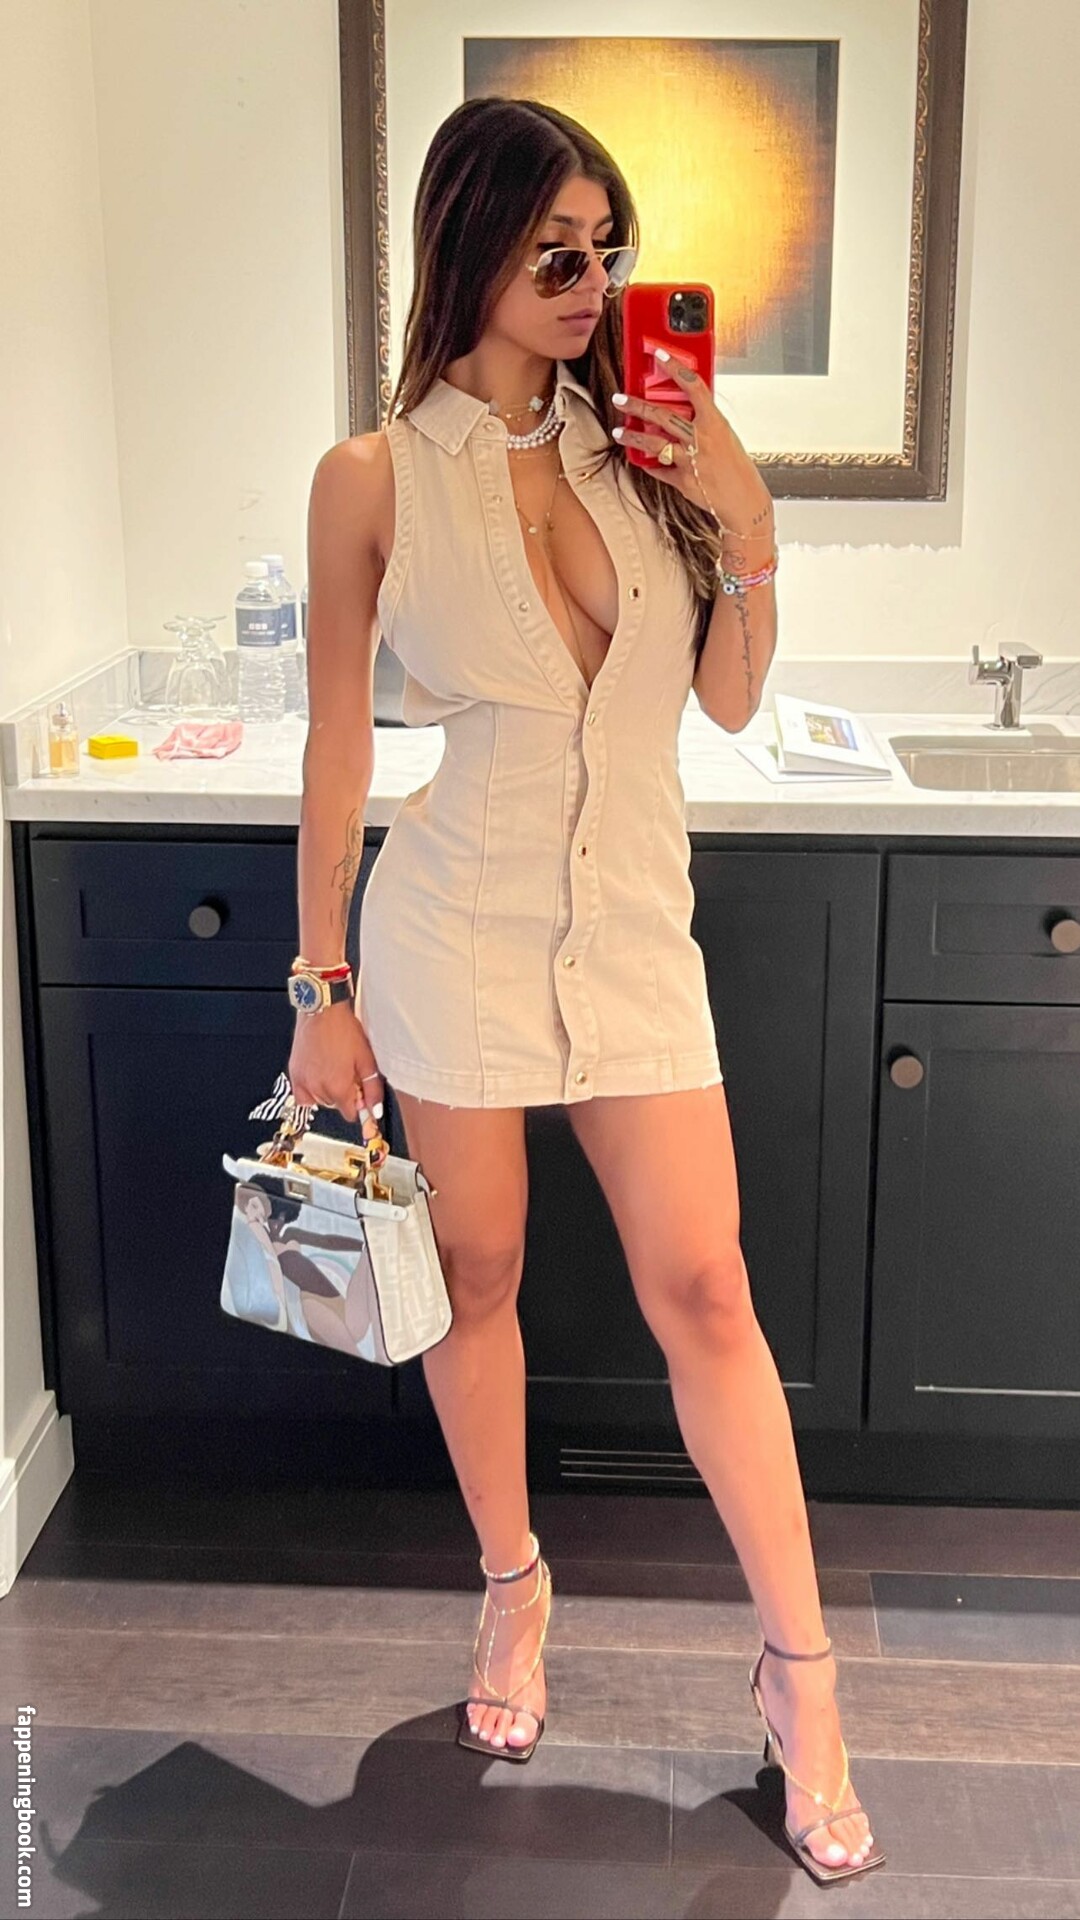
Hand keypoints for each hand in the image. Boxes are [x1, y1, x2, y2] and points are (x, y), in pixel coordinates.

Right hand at [288, 1001, 385, 1143]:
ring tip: (333, 1067)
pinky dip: (311, 1090)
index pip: (350, 1114)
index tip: (360, 1091)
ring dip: (328, 1090)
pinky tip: (319, 1075)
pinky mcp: (294, 1073)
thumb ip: (372, 1088)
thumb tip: (375, 1110)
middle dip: (343, 1094)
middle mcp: (317, 1088)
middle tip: (348, 1072)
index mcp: (337, 1087)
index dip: (358, 1104)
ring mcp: (303, 1081)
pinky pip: (302, 1095)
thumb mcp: (366, 1059)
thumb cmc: (343, 1030)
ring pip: (320, 1100)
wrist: (322, 1011)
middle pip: (335, 1106)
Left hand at [612, 353, 773, 538]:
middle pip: (662, 415)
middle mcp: (700, 439)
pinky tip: (641, 460)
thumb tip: (688, 408)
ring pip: (653, 443)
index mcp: (714, 423)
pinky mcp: (682, 481)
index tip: (660, 355)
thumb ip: (705, 422)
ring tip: (619, 432)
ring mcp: (689, 461)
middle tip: (620, 399)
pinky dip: (650, 465)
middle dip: (636, 406)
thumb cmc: (738, 468)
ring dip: (633, 436)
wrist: (744, 501)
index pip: (694, 387)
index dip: (676, 368)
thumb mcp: (726, 436)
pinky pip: (660, 470)